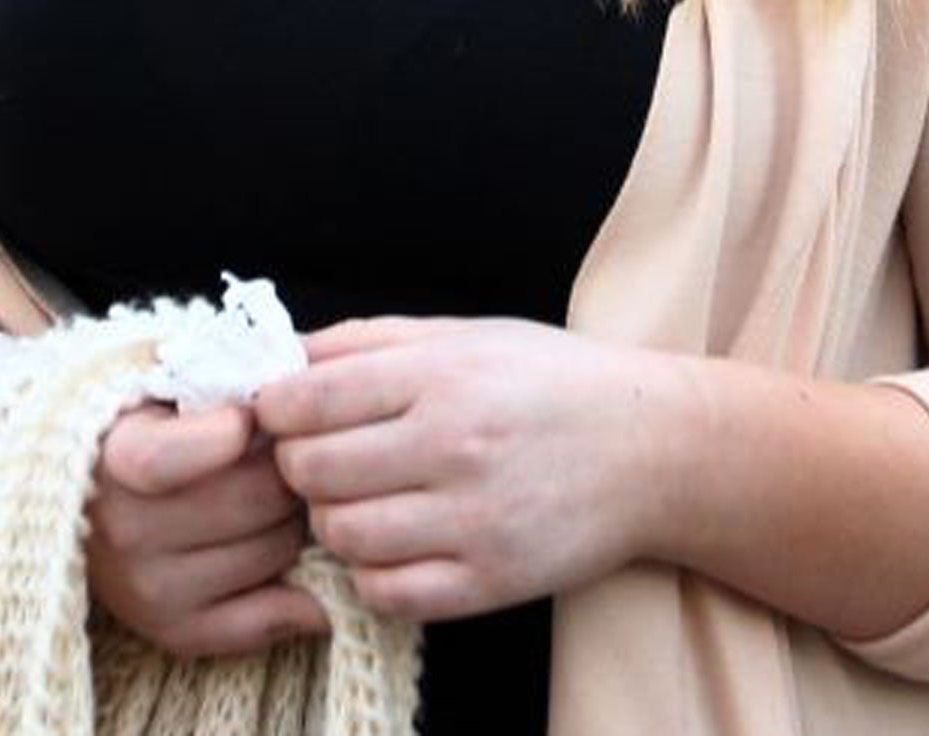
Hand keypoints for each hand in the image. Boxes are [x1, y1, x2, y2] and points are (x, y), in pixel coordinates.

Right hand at [86, 400, 327, 656]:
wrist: (97, 496)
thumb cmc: (155, 423)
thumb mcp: (168, 383)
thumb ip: (222, 377)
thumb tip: (293, 384)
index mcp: (115, 457)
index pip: (170, 457)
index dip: (231, 430)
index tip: (247, 415)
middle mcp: (123, 531)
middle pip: (257, 497)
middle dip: (290, 467)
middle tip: (290, 452)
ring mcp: (147, 590)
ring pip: (275, 548)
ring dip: (295, 519)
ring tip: (282, 495)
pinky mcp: (175, 632)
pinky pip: (266, 617)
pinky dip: (300, 590)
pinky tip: (300, 557)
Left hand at [255, 317, 671, 622]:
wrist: (652, 448)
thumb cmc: (550, 381)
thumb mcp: (466, 334)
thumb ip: (371, 341)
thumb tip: (286, 356)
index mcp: (443, 376)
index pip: (308, 400)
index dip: (276, 408)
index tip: (282, 411)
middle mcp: (454, 446)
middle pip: (313, 471)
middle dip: (299, 463)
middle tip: (323, 457)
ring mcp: (473, 520)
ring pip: (341, 535)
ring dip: (332, 520)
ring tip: (360, 499)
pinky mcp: (490, 581)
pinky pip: (385, 593)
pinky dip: (369, 574)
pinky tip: (390, 544)